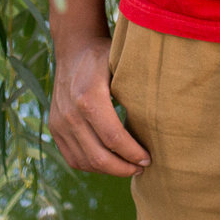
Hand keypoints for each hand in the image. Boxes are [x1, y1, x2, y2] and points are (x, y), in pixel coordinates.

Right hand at [48, 32, 150, 175]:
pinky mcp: (54, 128)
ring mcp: (59, 123)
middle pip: (98, 156)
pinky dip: (92, 166)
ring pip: (85, 162)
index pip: (114, 138)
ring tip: (128, 167)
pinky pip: (73, 158)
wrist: (73, 48)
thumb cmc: (104, 57)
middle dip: (124, 168)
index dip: (133, 153)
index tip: (148, 158)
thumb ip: (137, 91)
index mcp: (89, 98)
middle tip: (142, 167)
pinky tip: (109, 163)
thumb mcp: (122, 66)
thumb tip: (165, 118)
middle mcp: (70, 114)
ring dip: (109, 171)